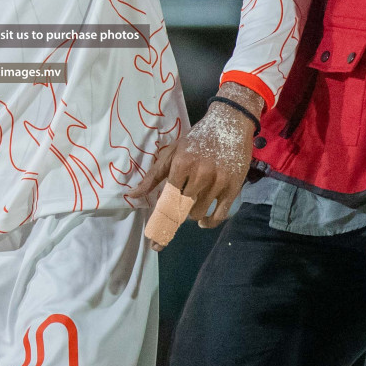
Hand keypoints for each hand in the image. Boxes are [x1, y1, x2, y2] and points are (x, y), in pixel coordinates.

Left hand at [128, 84, 260, 230]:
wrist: (230, 123)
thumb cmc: (197, 139)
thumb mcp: (172, 152)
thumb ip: (152, 176)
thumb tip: (132, 195)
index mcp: (181, 164)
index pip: (166, 201)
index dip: (159, 223)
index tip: (153, 242)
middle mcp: (199, 175)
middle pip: (181, 210)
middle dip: (171, 223)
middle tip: (163, 235)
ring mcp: (218, 182)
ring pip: (198, 213)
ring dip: (190, 215)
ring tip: (188, 207)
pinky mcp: (233, 187)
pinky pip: (219, 214)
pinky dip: (209, 222)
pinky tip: (202, 222)